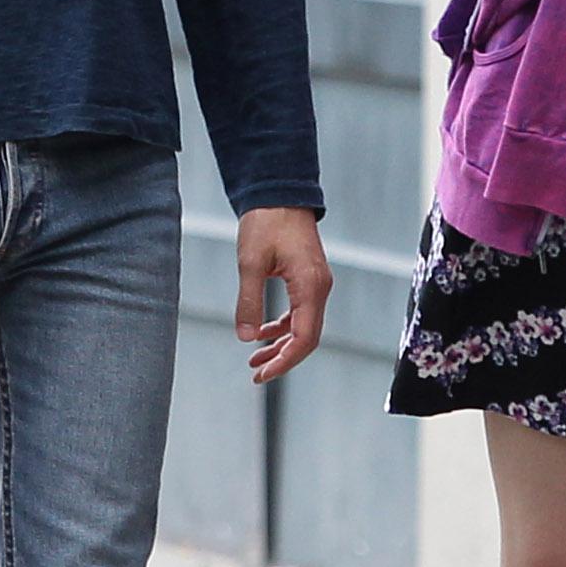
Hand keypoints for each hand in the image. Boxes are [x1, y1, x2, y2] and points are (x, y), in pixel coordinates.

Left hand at [235, 207, 331, 383]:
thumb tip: (246, 337)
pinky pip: (300, 312)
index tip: (263, 374)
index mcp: (310, 285)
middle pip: (307, 337)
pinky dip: (283, 327)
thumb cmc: (266, 222)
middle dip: (282, 358)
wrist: (279, 192)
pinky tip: (263, 332)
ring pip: (304, 326)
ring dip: (281, 344)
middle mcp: (319, 288)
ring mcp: (316, 284)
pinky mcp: (308, 279)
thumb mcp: (250, 262)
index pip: (304, 338)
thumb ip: (249, 301)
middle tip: (256, 373)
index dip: (285, 361)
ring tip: (255, 358)